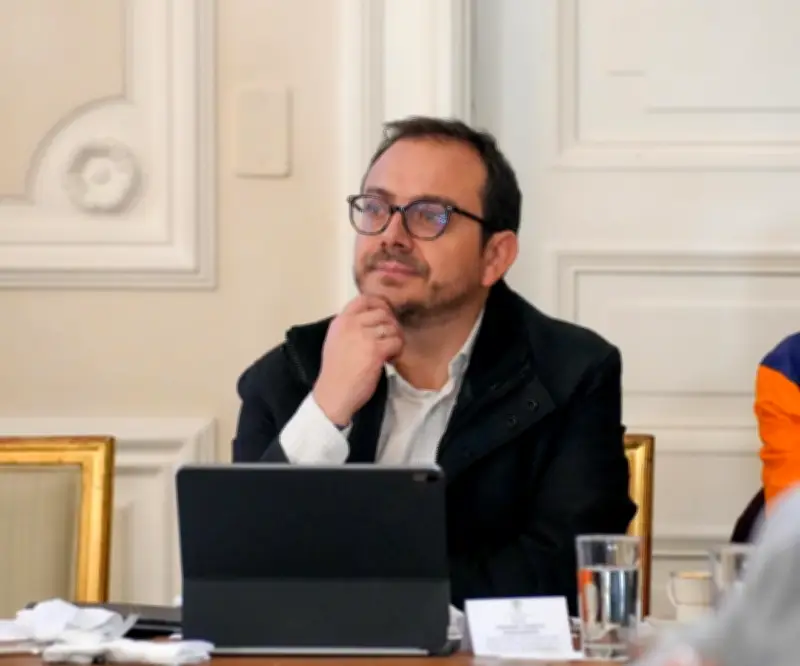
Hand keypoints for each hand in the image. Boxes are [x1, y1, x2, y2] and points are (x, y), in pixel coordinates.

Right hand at [312, 295, 403, 425]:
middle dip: (391, 324)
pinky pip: (396, 341)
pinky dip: (398, 349)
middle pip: (382, 313)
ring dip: (396, 338)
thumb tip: (372, 320)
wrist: (334, 393)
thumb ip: (349, 328)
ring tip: (390, 351)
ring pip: (392, 327)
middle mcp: (351, 325)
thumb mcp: (335, 341)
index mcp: (340, 321)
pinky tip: (391, 358)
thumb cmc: (335, 372)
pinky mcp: (375, 351)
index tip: (386, 314)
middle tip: (390, 338)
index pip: (363, 299)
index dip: (380, 303)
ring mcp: (364, 336)